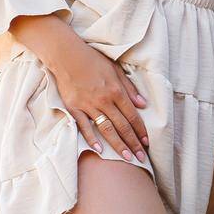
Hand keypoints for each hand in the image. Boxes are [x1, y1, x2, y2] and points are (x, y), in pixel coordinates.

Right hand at [46, 38, 149, 164]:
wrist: (67, 55)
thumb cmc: (92, 60)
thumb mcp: (115, 70)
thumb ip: (129, 88)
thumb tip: (143, 104)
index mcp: (116, 91)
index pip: (132, 115)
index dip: (141, 130)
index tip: (147, 142)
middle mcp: (104, 100)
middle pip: (122, 126)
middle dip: (133, 143)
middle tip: (141, 158)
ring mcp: (88, 105)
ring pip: (106, 129)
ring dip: (118, 145)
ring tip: (127, 158)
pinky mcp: (74, 108)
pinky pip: (84, 127)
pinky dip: (91, 138)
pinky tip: (99, 150)